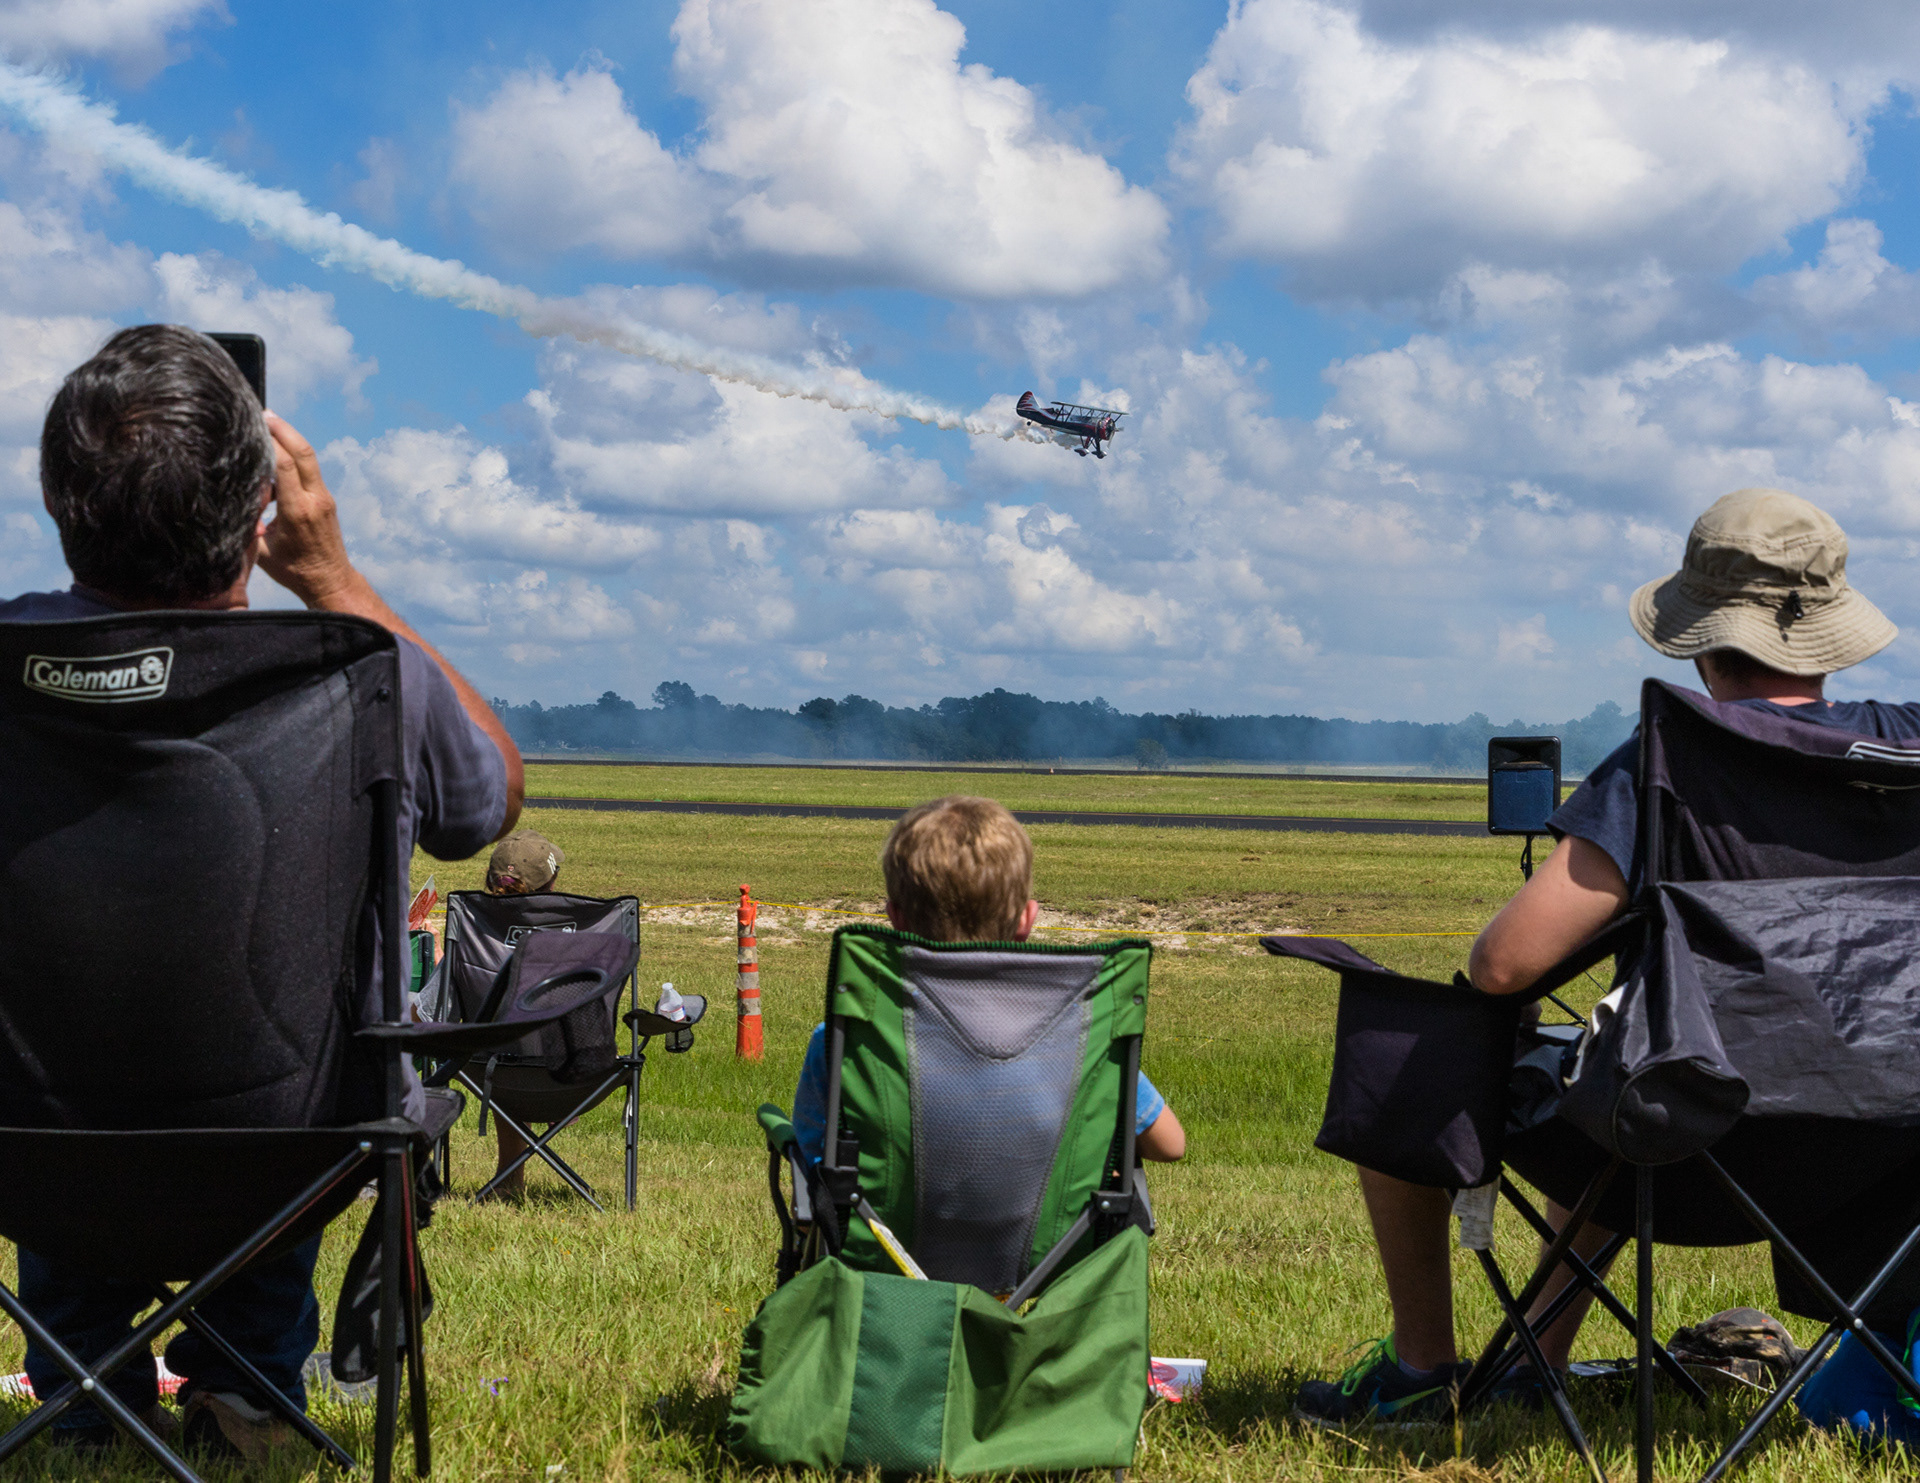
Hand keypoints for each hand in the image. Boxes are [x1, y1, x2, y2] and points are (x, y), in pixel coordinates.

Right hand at [256, 413, 359, 608]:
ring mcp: (324, 498)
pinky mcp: (326, 500)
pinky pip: (310, 470)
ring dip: (290, 439)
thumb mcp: (262, 550)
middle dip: (284, 429)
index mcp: (297, 511)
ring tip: (267, 427)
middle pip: (303, 452)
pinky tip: (276, 454)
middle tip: (263, 413)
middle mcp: (315, 500)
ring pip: (309, 459)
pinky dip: (294, 456)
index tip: (253, 422)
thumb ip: (247, 524)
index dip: (269, 440)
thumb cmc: (294, 571)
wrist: (331, 581)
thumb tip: (227, 501)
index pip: (284, 465)